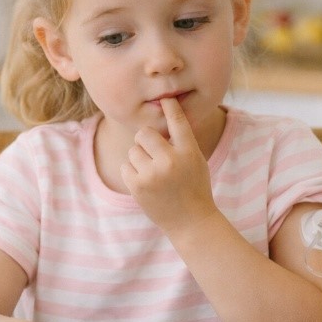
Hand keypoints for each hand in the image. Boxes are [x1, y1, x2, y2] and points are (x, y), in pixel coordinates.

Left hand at [120, 98, 217, 235]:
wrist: (190, 221)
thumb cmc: (194, 187)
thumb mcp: (196, 160)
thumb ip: (181, 141)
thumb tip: (163, 115)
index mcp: (189, 152)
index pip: (177, 122)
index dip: (170, 108)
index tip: (165, 99)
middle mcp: (170, 161)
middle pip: (145, 133)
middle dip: (146, 140)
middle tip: (154, 152)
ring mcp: (152, 174)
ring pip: (133, 150)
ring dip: (139, 157)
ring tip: (152, 172)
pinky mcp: (137, 186)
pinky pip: (125, 166)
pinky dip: (132, 172)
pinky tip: (145, 182)